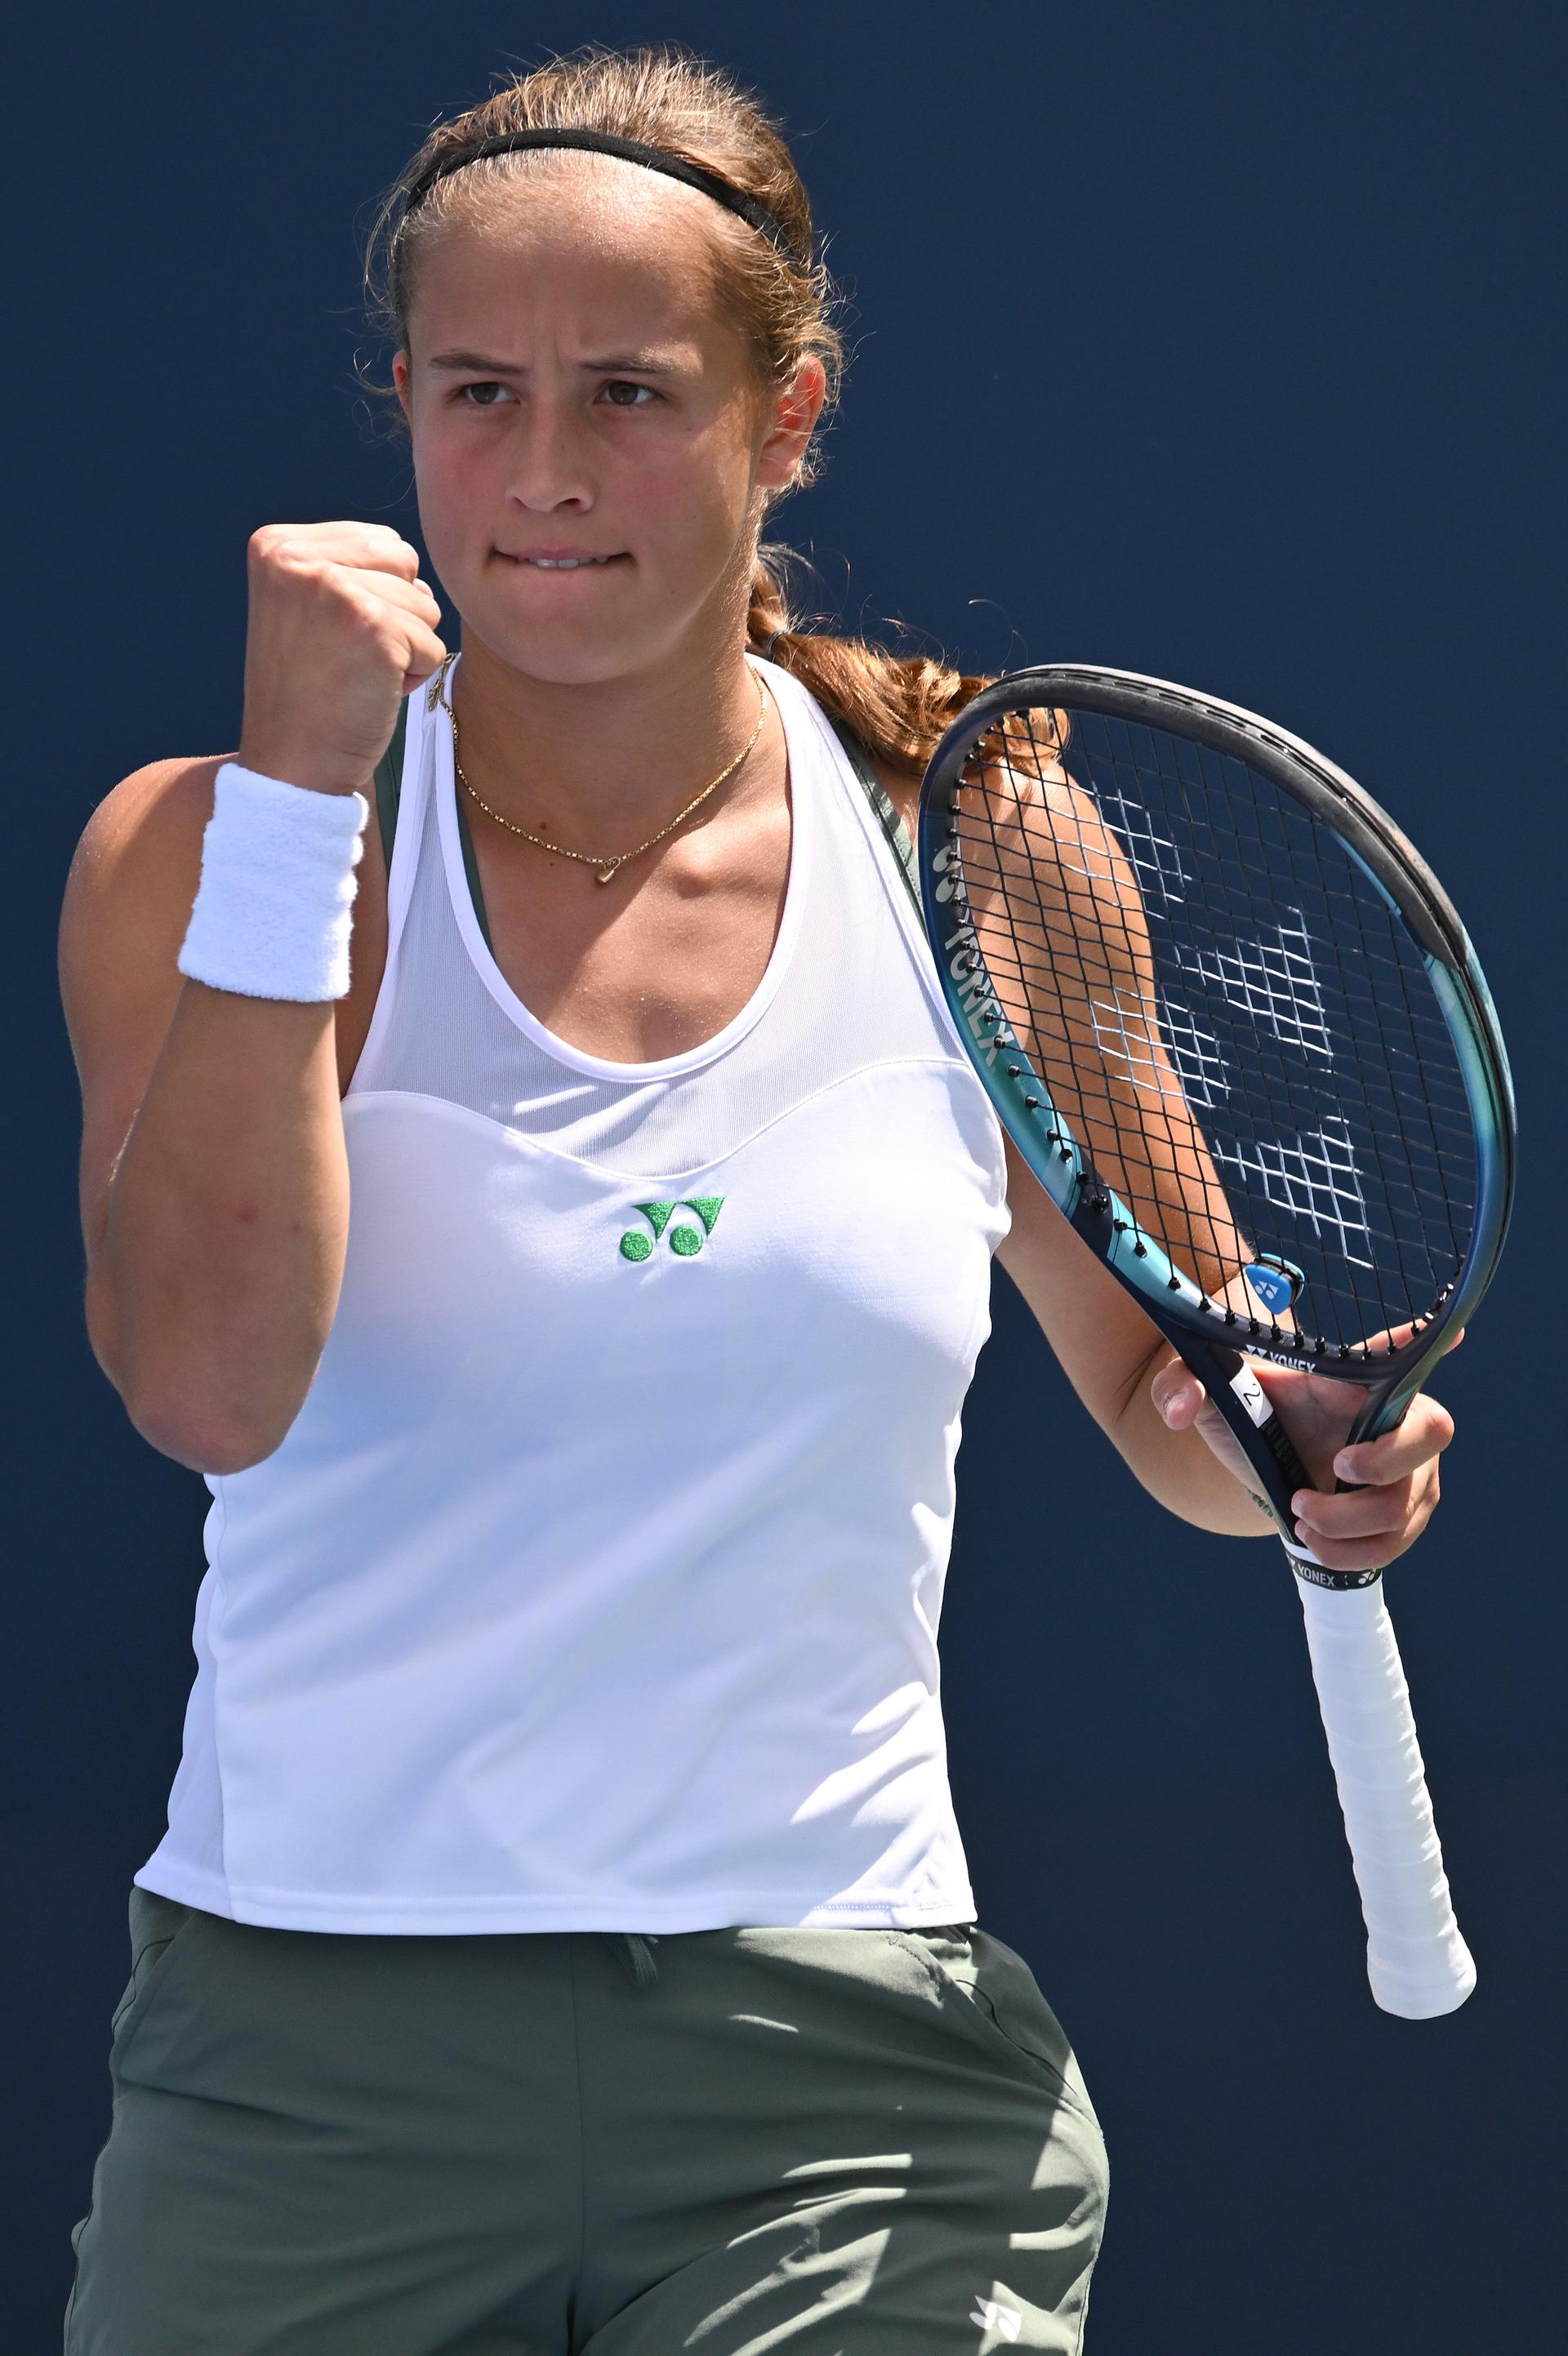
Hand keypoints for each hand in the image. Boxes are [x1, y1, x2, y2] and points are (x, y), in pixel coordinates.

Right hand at [237, 522, 447, 796]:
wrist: (292, 764)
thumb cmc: (311, 693)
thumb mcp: (308, 607)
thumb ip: (348, 568)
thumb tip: (412, 564)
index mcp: (276, 546)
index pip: (379, 542)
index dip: (375, 596)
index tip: (331, 636)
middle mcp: (297, 557)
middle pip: (405, 563)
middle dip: (396, 614)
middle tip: (348, 657)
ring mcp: (336, 589)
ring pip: (425, 603)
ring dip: (406, 648)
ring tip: (357, 675)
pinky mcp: (373, 627)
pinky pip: (433, 645)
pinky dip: (415, 677)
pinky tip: (371, 694)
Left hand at [1151, 1329, 1461, 1573]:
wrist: (1262, 1461)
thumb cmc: (1246, 1414)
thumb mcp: (1208, 1393)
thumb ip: (1180, 1384)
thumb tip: (1180, 1405)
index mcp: (1348, 1379)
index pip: (1392, 1353)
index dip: (1422, 1345)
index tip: (1452, 1333)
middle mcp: (1392, 1418)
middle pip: (1431, 1431)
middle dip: (1387, 1460)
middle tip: (1336, 1467)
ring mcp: (1406, 1469)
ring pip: (1404, 1504)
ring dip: (1346, 1522)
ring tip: (1299, 1512)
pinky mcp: (1403, 1513)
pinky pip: (1394, 1543)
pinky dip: (1349, 1552)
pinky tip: (1312, 1540)